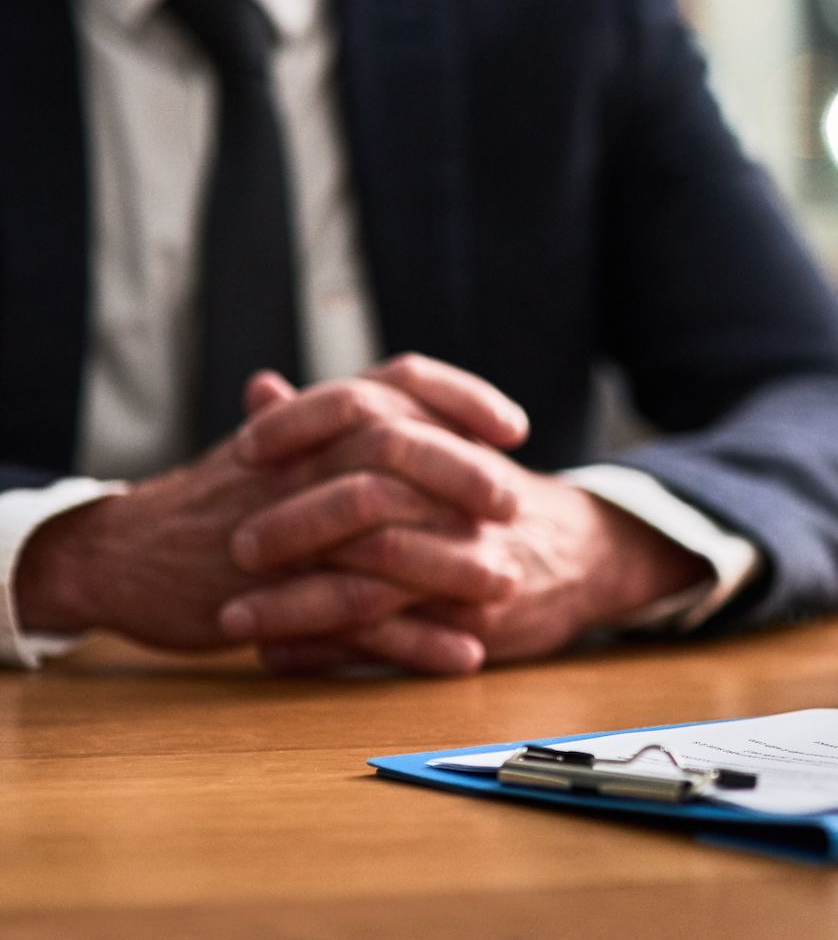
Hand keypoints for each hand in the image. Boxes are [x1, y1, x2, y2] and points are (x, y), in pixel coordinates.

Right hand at [11, 353, 525, 651]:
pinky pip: (358, 619)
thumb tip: (401, 392)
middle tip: (515, 504)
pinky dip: (417, 640)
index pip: (398, 382)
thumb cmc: (212, 498)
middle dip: (465, 475)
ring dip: (453, 565)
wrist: (122, 553)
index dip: (461, 398)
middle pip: (397, 450)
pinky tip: (465, 654)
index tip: (514, 427)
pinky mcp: (275, 596)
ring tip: (508, 585)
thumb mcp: (276, 446)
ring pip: (382, 538)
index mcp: (311, 423)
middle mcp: (302, 464)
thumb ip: (338, 420)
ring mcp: (287, 530)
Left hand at [222, 368, 711, 672]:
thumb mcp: (428, 444)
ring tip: (233, 617)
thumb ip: (341, 421)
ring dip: (295, 602)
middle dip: (293, 524)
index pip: (367, 409)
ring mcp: (473, 558)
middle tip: (235, 547)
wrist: (586, 553)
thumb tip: (257, 389)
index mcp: (446, 436)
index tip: (242, 449)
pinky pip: (393, 639)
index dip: (301, 426)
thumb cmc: (484, 498)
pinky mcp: (479, 621)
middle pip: (368, 497)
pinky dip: (326, 649)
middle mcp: (463, 493)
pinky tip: (277, 654)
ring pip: (374, 577)